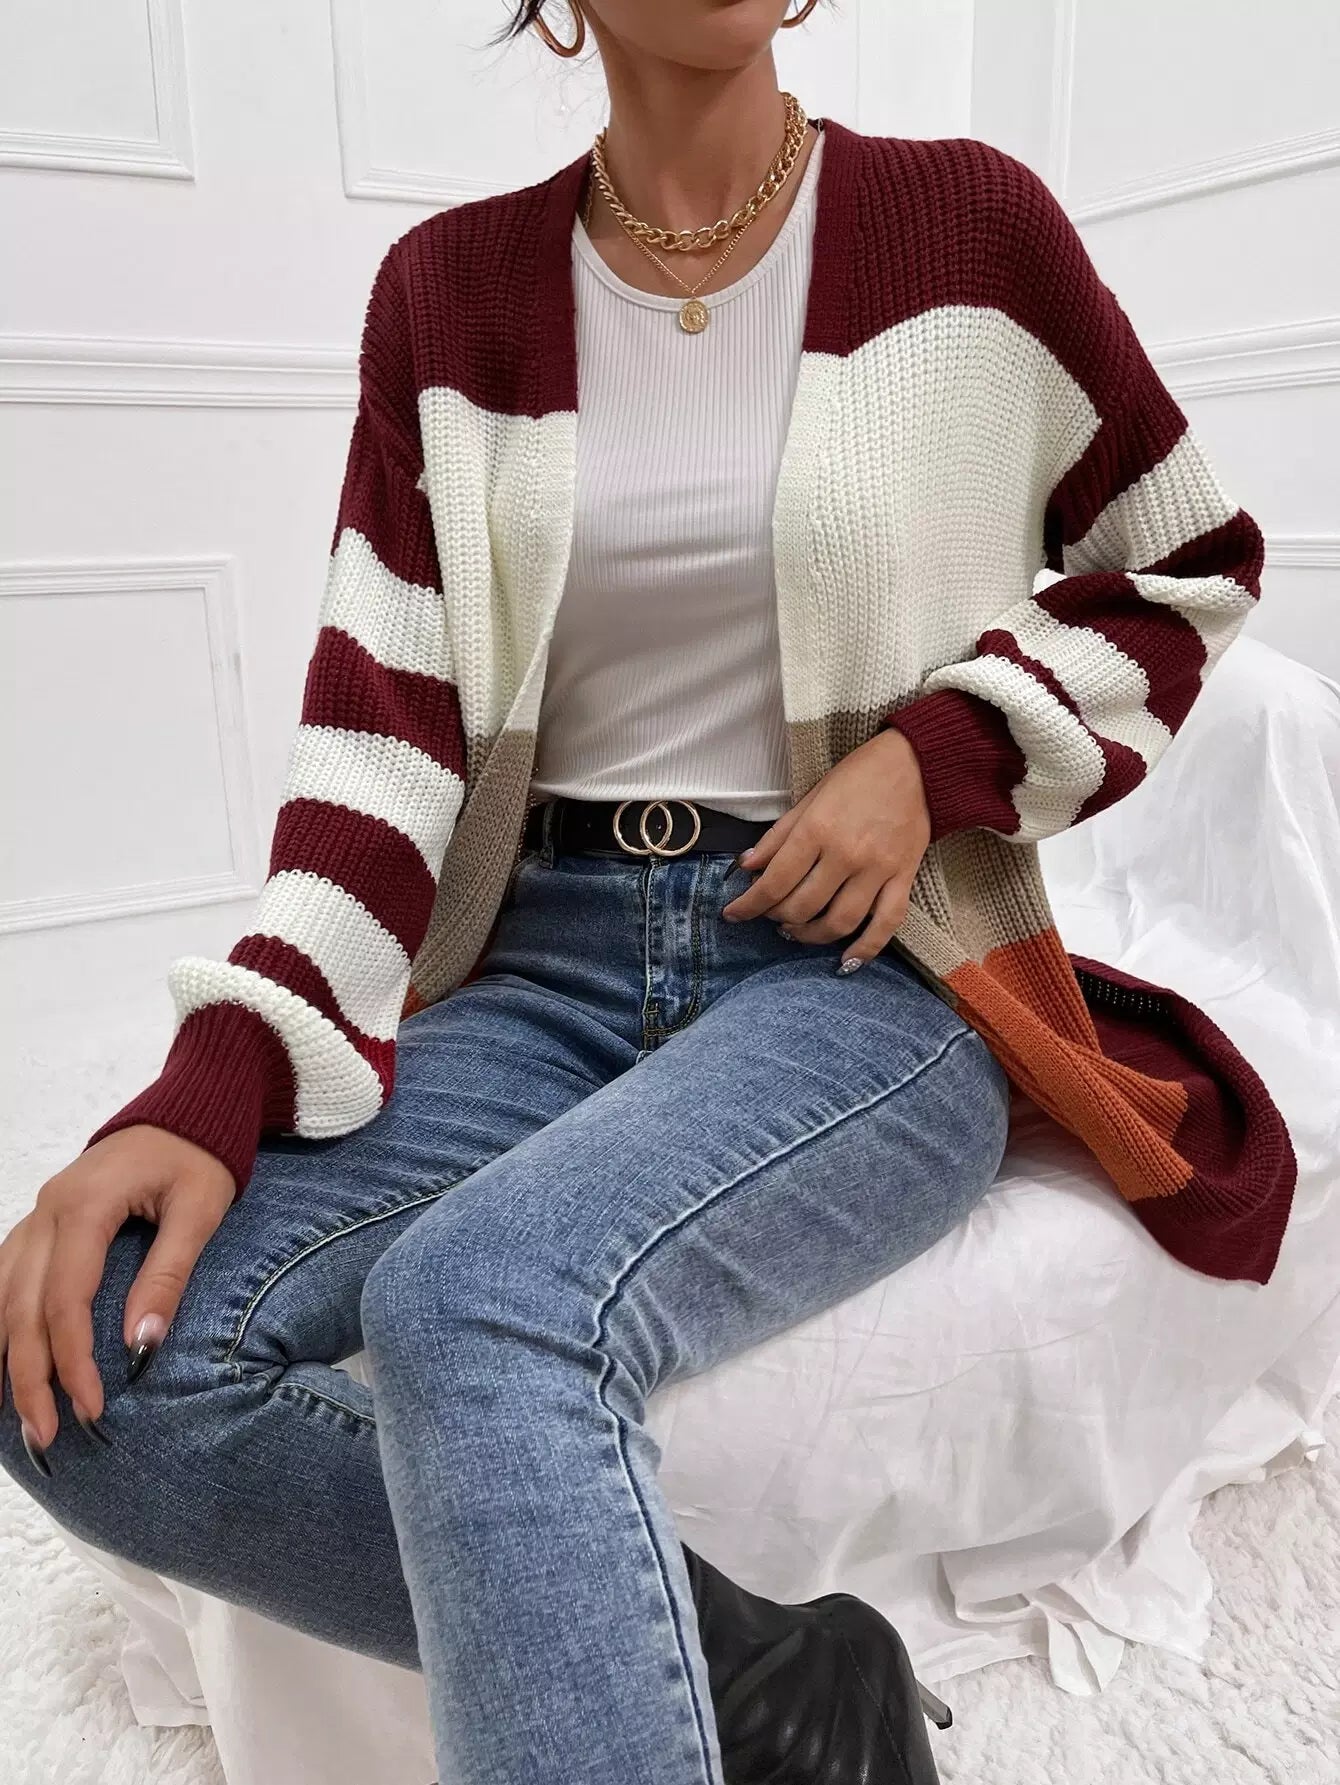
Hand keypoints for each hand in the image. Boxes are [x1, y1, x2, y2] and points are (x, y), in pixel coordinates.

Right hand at [0, 1126, 235, 1461]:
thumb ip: (169, 1275)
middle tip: (47, 1435)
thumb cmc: (198, 1155)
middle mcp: (46, 1211)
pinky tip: (4, 1359)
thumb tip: (141, 1346)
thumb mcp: (200, 1211)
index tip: (92, 1409)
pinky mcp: (40, 1223)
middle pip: (20, 1308)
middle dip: (29, 1378)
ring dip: (4, 1356)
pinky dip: (1, 1323)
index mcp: (83, 1207)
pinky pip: (4, 1278)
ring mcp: (36, 1216)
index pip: (64, 1302)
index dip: (72, 1361)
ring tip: (20, 1415)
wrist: (188, 1109)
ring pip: (0, 1296)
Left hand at [721, 728, 931, 968]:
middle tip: (770, 914)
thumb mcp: (810, 797)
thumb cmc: (858, 776)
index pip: (774, 882)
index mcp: (817, 830)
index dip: (748, 905)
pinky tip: (846, 961)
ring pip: (839, 922)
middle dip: (776, 917)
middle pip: (802, 906)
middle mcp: (846, 854)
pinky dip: (866, 948)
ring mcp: (877, 870)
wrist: (915, 763)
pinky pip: (886, 924)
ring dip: (810, 935)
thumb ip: (778, 836)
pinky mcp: (904, 878)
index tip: (734, 914)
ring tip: (797, 931)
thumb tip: (746, 867)